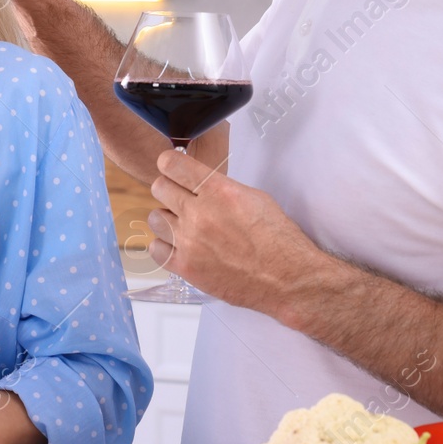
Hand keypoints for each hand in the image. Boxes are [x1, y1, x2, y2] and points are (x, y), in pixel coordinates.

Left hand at [147, 148, 331, 317]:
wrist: (287, 279)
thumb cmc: (278, 239)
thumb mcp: (254, 197)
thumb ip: (221, 187)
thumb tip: (200, 182)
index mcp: (219, 191)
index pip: (171, 164)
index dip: (169, 164)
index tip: (172, 169)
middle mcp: (200, 213)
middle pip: (159, 188)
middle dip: (169, 190)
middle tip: (181, 199)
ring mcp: (190, 241)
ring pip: (155, 218)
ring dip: (167, 219)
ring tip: (184, 227)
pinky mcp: (186, 267)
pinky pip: (156, 249)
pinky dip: (165, 247)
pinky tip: (180, 247)